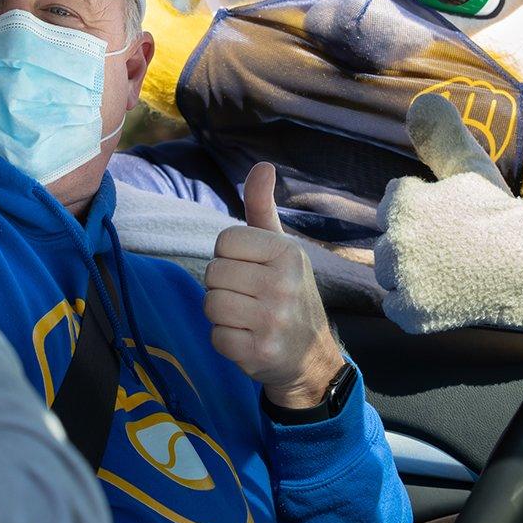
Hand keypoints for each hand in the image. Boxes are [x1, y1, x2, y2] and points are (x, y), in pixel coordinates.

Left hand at [205, 162, 344, 408]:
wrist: (311, 356)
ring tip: (247, 317)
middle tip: (249, 298)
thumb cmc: (288, 293)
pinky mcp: (259, 352)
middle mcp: (284, 284)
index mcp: (288, 252)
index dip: (231, 257)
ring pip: (210, 304)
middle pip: (213, 273)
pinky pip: (216, 336)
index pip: (225, 241)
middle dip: (224, 286)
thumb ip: (262, 207)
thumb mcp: (281, 247)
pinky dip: (225, 340)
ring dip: (221, 314)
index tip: (252, 271)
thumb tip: (262, 166)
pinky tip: (248, 339)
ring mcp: (273, 320)